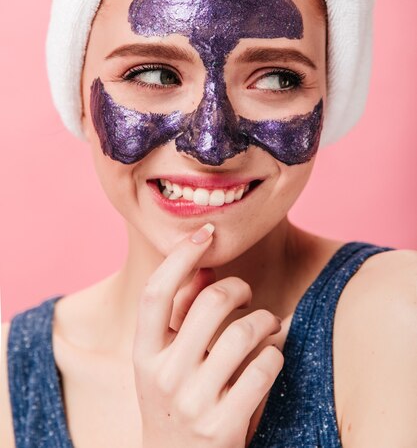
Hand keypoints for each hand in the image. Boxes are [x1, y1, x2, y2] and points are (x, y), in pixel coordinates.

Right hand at [133, 223, 283, 447]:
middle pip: (212, 303)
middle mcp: (163, 376)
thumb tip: (205, 263)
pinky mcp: (225, 427)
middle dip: (239, 288)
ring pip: (245, 332)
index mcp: (143, 354)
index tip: (205, 233)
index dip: (181, 256)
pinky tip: (273, 356)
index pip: (156, 293)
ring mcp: (194, 403)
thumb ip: (181, 312)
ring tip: (269, 324)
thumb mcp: (165, 360)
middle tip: (247, 294)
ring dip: (266, 320)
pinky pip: (264, 368)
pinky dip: (276, 354)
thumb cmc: (175, 400)